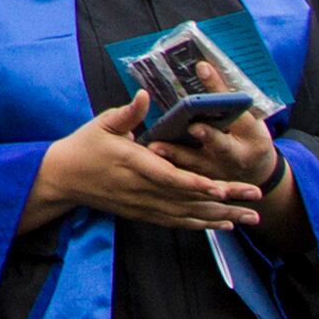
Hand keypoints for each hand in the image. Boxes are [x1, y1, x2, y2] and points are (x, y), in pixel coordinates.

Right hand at [27, 95, 263, 232]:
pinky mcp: (143, 213)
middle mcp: (143, 190)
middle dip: (226, 201)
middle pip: (190, 200)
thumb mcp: (102, 124)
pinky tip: (222, 225)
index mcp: (135, 164)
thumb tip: (143, 94)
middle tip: (256, 199)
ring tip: (250, 217)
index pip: (172, 178)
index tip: (224, 188)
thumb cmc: (84, 147)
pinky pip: (177, 222)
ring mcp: (144, 205)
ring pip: (188, 215)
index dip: (199, 185)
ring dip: (221, 216)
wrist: (63, 178)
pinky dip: (201, 224)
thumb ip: (127, 112)